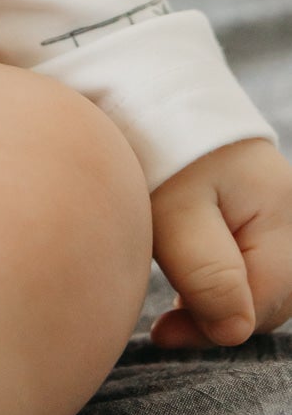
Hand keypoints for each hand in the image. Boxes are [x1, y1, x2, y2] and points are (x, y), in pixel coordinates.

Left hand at [149, 137, 291, 346]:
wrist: (138, 82)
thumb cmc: (155, 145)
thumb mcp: (174, 213)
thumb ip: (207, 275)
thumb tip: (235, 332)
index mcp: (280, 211)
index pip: (264, 301)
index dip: (214, 328)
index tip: (162, 333)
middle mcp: (286, 209)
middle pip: (267, 294)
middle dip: (219, 316)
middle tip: (164, 325)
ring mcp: (268, 204)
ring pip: (255, 278)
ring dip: (216, 298)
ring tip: (170, 301)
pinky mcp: (244, 201)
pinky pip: (243, 256)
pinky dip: (215, 275)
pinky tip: (181, 275)